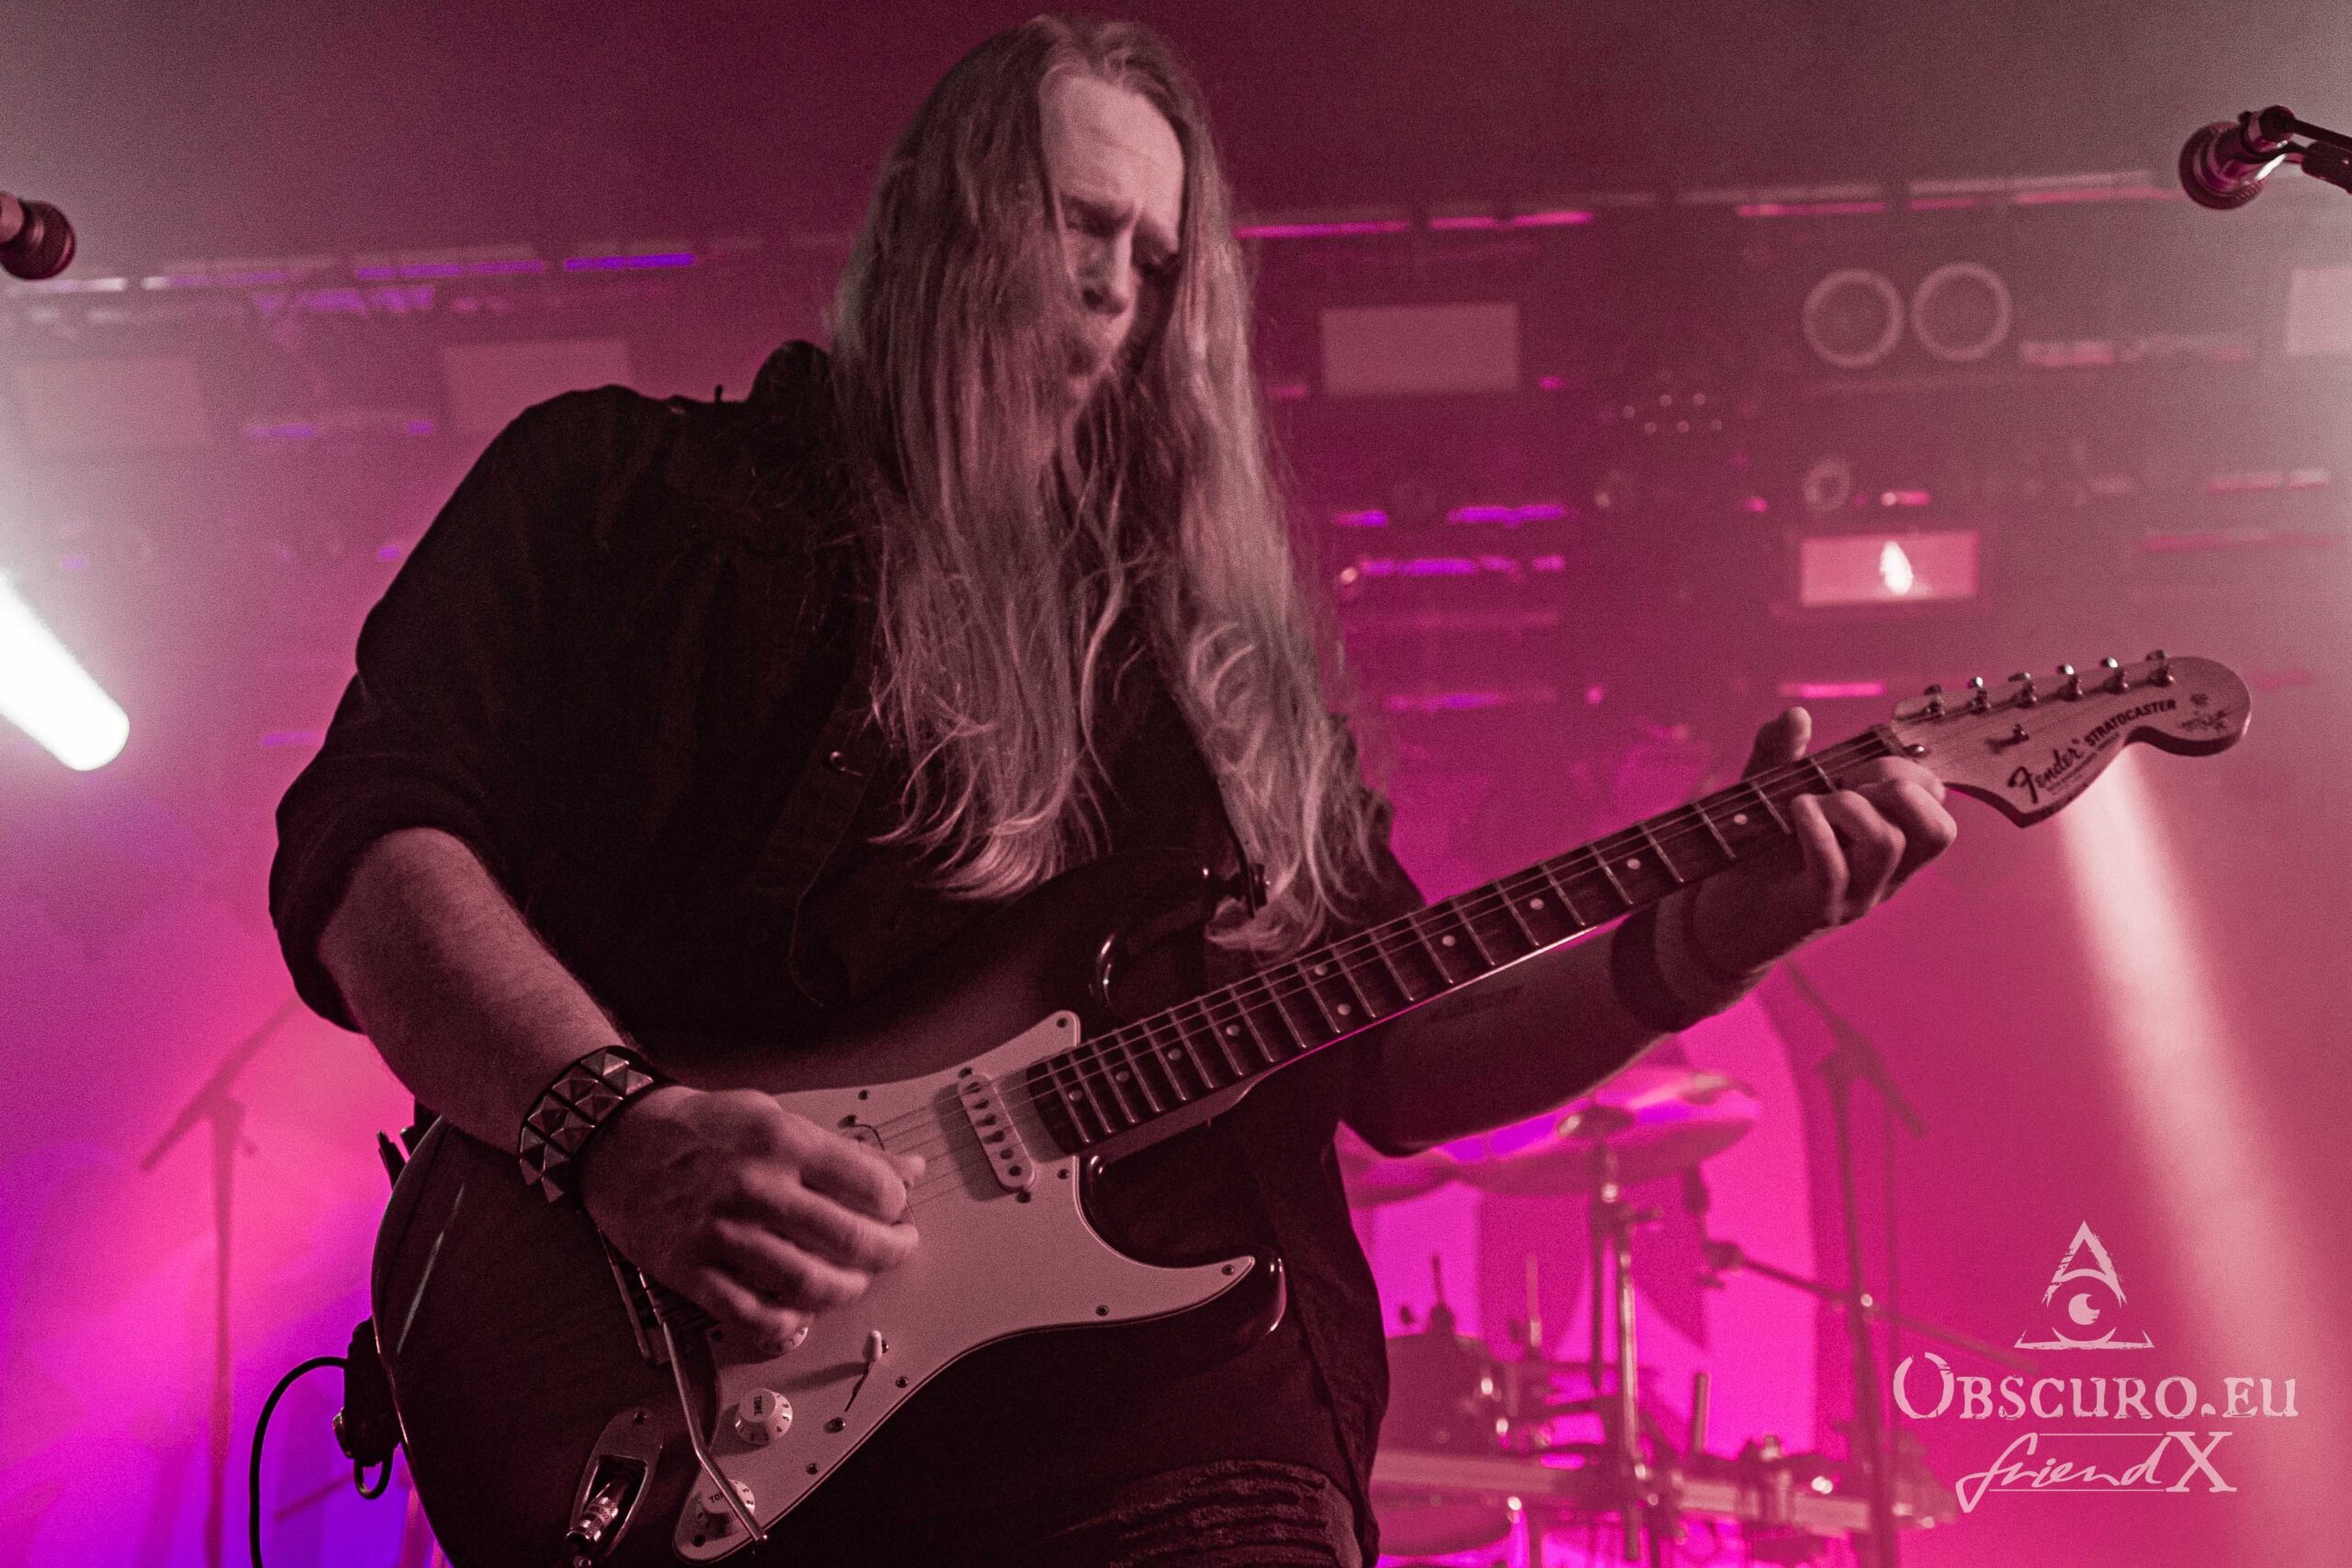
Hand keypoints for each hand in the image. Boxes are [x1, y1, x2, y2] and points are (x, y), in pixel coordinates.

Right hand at [578, 1084, 922, 1352]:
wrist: (619, 1140)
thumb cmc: (699, 1127)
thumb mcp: (775, 1116)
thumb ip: (845, 1149)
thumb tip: (906, 1170)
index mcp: (782, 1144)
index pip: (871, 1186)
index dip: (897, 1205)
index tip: (897, 1210)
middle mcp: (756, 1189)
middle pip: (849, 1239)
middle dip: (889, 1252)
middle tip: (896, 1250)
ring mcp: (723, 1234)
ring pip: (809, 1283)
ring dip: (845, 1291)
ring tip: (853, 1281)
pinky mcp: (693, 1270)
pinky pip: (752, 1316)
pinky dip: (786, 1326)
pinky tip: (800, 1315)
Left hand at [1693, 707, 1957, 972]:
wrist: (1718, 920)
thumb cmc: (1754, 854)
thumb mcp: (1768, 793)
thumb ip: (1781, 751)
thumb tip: (1797, 715)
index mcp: (1889, 846)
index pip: (1938, 807)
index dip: (1911, 772)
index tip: (1857, 767)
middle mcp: (1883, 876)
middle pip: (1938, 830)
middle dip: (1896, 783)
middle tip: (1844, 782)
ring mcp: (1854, 897)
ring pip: (1887, 843)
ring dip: (1847, 804)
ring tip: (1808, 802)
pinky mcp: (1815, 912)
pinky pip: (1834, 869)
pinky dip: (1816, 830)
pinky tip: (1795, 810)